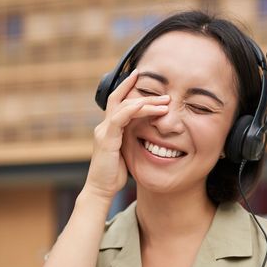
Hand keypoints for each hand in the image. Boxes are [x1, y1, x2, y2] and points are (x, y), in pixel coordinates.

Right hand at [83, 69, 169, 200]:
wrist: (101, 189)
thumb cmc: (115, 174)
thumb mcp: (126, 152)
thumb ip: (132, 140)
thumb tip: (147, 134)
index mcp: (109, 128)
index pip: (118, 101)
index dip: (128, 87)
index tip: (142, 77)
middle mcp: (104, 126)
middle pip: (122, 99)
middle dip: (143, 92)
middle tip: (165, 93)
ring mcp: (104, 131)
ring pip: (124, 107)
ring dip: (146, 102)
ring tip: (165, 102)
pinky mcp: (106, 139)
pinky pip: (119, 118)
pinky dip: (133, 110)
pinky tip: (146, 107)